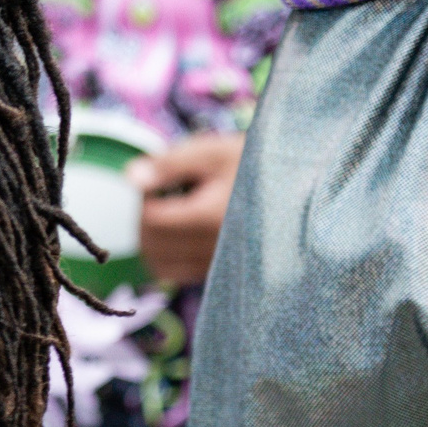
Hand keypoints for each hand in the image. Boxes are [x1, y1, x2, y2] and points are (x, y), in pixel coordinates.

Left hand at [126, 133, 242, 286]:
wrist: (297, 189)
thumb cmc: (251, 163)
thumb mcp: (211, 152)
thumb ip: (168, 164)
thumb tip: (131, 178)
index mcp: (210, 218)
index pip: (152, 221)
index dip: (143, 200)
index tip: (158, 182)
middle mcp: (215, 249)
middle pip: (152, 247)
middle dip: (145, 221)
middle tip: (161, 195)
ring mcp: (220, 265)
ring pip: (163, 266)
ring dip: (153, 241)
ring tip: (171, 213)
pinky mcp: (225, 273)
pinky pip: (181, 274)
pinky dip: (169, 256)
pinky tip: (182, 230)